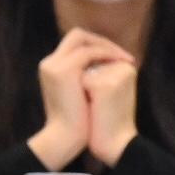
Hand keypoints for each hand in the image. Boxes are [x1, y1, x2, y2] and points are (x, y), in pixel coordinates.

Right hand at [29, 26, 132, 169]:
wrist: (66, 139)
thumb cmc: (77, 121)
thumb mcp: (80, 93)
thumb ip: (86, 77)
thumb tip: (105, 65)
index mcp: (51, 68)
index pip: (74, 44)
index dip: (96, 46)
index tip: (115, 56)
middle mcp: (49, 63)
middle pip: (77, 36)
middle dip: (101, 42)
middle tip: (121, 54)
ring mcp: (55, 65)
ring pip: (83, 40)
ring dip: (107, 47)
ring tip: (125, 59)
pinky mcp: (64, 70)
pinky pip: (90, 52)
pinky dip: (107, 54)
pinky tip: (120, 63)